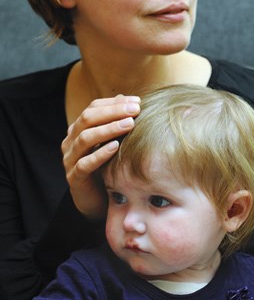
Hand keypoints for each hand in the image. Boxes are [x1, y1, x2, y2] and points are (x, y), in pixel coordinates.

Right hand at [62, 95, 140, 217]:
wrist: (94, 200)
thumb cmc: (105, 167)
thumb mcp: (110, 142)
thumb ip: (115, 122)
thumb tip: (127, 100)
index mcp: (78, 129)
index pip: (93, 108)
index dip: (114, 103)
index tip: (136, 102)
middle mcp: (71, 142)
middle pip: (87, 119)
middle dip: (112, 112)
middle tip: (135, 110)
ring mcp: (70, 160)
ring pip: (85, 138)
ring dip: (108, 129)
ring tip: (129, 124)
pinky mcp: (74, 178)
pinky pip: (85, 164)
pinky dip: (100, 154)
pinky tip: (115, 147)